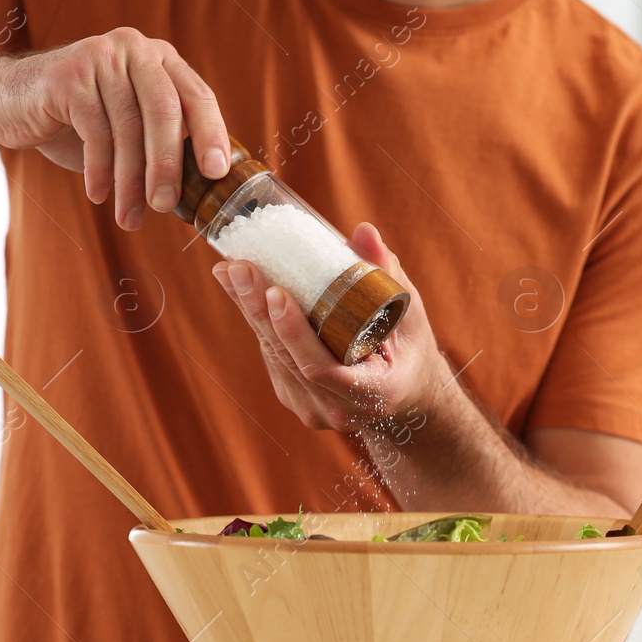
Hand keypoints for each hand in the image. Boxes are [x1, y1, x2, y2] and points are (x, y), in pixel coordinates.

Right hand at [0, 27, 229, 229]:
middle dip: (168, 165)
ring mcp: (102, 56)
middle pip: (166, 111)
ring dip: (130, 181)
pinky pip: (95, 131)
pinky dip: (100, 170)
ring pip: (128, 127)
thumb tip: (203, 192)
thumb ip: (162, 143)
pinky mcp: (69, 74)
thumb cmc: (76, 123)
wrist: (7, 101)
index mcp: (160, 60)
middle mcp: (135, 50)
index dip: (211, 135)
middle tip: (166, 207)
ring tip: (129, 218)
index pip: (198, 97)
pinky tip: (98, 194)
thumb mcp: (127, 129)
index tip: (217, 175)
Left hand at [213, 223, 447, 432]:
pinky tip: (241, 293)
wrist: (406, 396)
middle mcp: (338, 410)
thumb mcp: (409, 313)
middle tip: (238, 267)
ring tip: (230, 271)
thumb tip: (363, 232)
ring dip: (249, 312)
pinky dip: (260, 324)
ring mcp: (313, 410)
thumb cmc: (410, 351)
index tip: (275, 291)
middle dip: (258, 309)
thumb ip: (387, 274)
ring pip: (274, 356)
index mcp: (373, 392)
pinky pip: (274, 359)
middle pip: (287, 358)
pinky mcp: (297, 401)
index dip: (294, 332)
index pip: (321, 367)